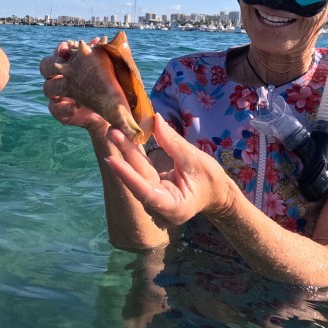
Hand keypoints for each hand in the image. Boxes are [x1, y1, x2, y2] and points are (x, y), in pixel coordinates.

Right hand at [39, 40, 109, 136]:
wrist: (114, 113)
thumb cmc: (111, 88)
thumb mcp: (109, 71)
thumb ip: (102, 55)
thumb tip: (99, 41)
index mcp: (71, 64)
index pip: (60, 52)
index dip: (61, 49)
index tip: (67, 47)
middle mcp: (62, 77)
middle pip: (46, 66)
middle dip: (52, 64)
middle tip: (60, 65)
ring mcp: (59, 95)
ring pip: (48, 88)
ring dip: (56, 88)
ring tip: (68, 89)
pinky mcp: (61, 112)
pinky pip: (56, 109)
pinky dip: (64, 108)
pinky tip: (74, 108)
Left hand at [103, 113, 241, 227]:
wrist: (215, 193)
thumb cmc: (209, 179)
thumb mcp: (194, 159)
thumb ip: (173, 142)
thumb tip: (155, 119)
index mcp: (173, 207)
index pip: (146, 192)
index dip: (128, 176)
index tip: (112, 160)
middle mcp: (158, 208)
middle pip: (139, 178)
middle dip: (125, 154)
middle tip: (112, 130)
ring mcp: (152, 201)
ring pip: (136, 174)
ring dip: (125, 152)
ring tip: (114, 131)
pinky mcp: (149, 190)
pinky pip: (139, 171)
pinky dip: (132, 155)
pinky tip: (121, 138)